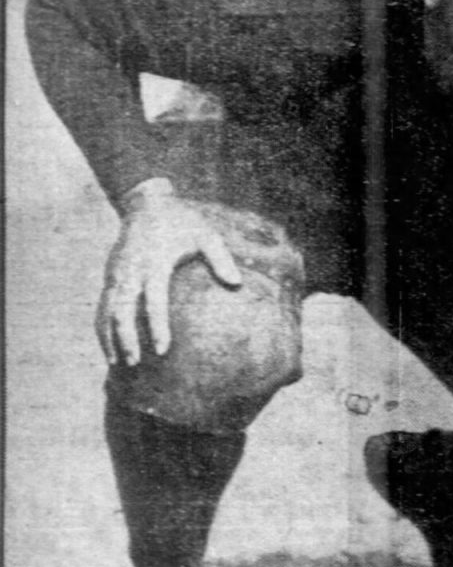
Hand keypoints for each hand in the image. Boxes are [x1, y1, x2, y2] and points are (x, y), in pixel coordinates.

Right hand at [97, 181, 241, 365]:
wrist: (147, 204)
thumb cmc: (182, 222)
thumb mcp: (206, 234)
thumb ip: (220, 258)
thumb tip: (236, 283)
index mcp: (155, 263)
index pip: (153, 301)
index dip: (157, 327)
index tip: (162, 350)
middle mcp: (131, 271)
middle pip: (122, 310)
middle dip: (126, 338)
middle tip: (136, 362)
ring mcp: (116, 273)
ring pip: (106, 310)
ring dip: (109, 337)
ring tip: (118, 362)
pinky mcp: (110, 275)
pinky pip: (102, 305)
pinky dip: (102, 326)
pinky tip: (109, 346)